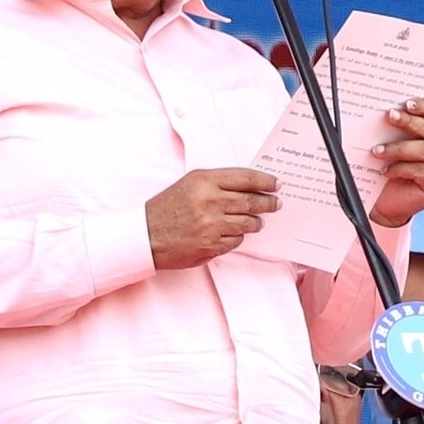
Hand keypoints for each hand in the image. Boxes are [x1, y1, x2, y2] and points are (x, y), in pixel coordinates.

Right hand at [144, 167, 279, 269]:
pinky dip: (238, 237)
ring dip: (255, 222)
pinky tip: (232, 233)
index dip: (266, 181)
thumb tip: (251, 187)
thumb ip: (218, 183)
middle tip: (276, 203)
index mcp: (204, 181)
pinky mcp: (211, 245)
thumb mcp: (190, 184)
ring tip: (257, 221)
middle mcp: (209, 201)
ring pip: (248, 223)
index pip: (246, 178)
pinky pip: (237, 241)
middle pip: (252, 202)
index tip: (276, 184)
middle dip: (268, 203)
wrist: (146, 235)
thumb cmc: (168, 208)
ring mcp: (211, 225)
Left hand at [369, 99, 423, 227]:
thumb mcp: (399, 142)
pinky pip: (421, 171)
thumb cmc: (395, 167)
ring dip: (399, 148)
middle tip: (389, 116)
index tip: (406, 103)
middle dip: (410, 122)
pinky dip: (400, 169)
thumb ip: (400, 127)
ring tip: (377, 150)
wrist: (390, 201)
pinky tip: (385, 171)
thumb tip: (389, 110)